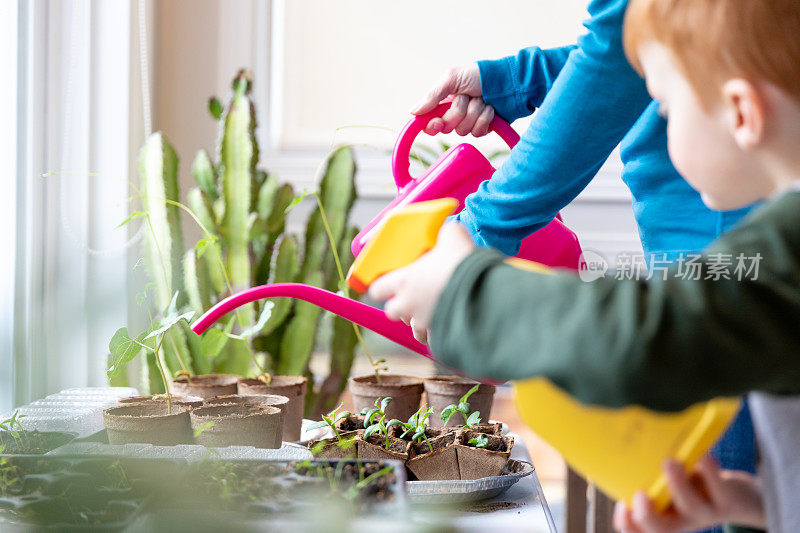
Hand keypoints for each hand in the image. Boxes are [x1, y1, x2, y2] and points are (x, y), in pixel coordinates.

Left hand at [369, 223, 474, 343]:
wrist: (480, 291)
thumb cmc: (460, 263)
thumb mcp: (453, 236)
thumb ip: (445, 234)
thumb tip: (448, 229)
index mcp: (404, 281)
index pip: (378, 289)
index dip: (381, 287)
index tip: (386, 285)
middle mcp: (408, 304)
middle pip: (392, 312)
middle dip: (401, 307)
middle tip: (413, 299)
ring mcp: (424, 323)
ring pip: (414, 329)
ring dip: (420, 322)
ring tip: (432, 313)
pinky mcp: (441, 336)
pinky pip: (435, 340)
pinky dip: (440, 334)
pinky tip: (449, 325)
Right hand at [411, 64, 495, 136]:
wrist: (507, 81)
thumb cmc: (478, 75)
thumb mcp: (452, 78)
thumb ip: (432, 96)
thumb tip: (413, 112)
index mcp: (442, 102)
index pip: (429, 123)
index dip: (432, 126)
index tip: (438, 122)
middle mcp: (454, 114)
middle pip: (447, 128)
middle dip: (459, 112)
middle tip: (466, 98)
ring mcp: (468, 122)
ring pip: (464, 131)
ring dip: (475, 112)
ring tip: (481, 99)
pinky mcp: (482, 128)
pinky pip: (478, 132)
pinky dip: (485, 118)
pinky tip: (490, 108)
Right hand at [613, 456, 765, 532]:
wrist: (739, 499)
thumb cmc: (694, 487)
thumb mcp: (671, 486)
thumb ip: (652, 477)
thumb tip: (621, 447)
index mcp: (664, 516)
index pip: (640, 530)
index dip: (627, 524)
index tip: (622, 505)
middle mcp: (682, 519)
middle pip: (663, 530)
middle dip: (648, 516)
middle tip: (640, 495)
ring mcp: (706, 512)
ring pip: (691, 506)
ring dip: (678, 485)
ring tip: (669, 462)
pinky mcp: (728, 500)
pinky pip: (719, 488)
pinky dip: (709, 470)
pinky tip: (702, 456)